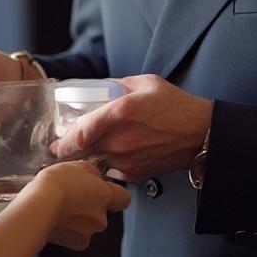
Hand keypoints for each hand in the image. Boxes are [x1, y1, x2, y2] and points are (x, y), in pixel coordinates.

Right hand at [25, 160, 130, 249]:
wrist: (38, 207)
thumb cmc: (55, 184)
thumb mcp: (77, 166)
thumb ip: (91, 173)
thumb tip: (94, 178)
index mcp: (105, 195)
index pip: (124, 198)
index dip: (116, 194)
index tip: (106, 191)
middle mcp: (102, 216)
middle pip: (103, 211)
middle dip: (90, 205)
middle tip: (73, 195)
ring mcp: (89, 232)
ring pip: (89, 224)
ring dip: (78, 217)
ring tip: (60, 206)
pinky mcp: (76, 243)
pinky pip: (77, 235)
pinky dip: (68, 229)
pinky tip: (56, 218)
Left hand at [49, 74, 211, 182]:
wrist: (200, 134)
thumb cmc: (175, 106)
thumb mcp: (145, 83)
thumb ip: (118, 85)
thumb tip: (99, 88)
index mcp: (121, 113)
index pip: (81, 132)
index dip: (64, 140)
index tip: (56, 142)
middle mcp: (121, 140)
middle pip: (84, 150)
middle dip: (71, 150)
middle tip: (64, 146)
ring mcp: (128, 159)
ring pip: (96, 162)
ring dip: (90, 157)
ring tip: (90, 149)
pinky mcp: (136, 174)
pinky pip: (112, 170)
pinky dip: (108, 164)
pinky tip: (112, 155)